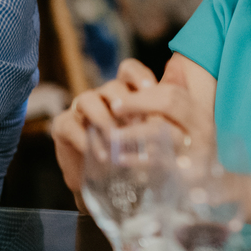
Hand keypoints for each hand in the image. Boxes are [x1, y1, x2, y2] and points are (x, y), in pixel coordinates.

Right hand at [51, 59, 213, 196]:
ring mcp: (81, 109)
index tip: (150, 88)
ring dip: (103, 119)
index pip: (130, 69)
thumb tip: (187, 93)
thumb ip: (167, 111)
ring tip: (116, 139)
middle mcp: (103, 96)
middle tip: (136, 121)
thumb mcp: (156, 133)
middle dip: (125, 102)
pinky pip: (69, 124)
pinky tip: (100, 154)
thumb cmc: (135, 151)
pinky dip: (85, 138)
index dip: (139, 76)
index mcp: (127, 91)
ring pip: (88, 100)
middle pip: (112, 86)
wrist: (106, 181)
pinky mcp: (64, 126)